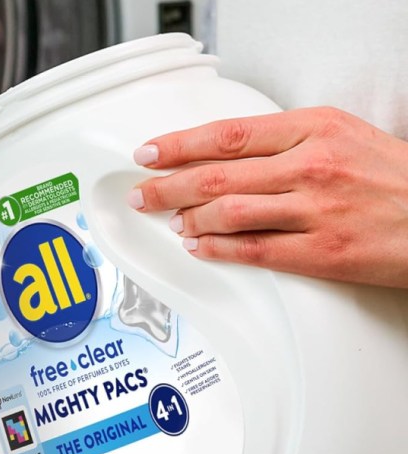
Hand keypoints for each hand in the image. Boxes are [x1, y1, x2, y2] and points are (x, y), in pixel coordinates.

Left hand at [127, 107, 407, 287]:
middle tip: (143, 194)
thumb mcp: (342, 135)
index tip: (150, 153)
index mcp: (315, 129)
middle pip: (218, 176)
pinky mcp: (323, 252)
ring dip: (189, 218)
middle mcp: (312, 166)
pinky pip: (253, 251)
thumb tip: (224, 154)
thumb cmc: (392, 176)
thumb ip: (284, 141)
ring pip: (229, 213)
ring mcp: (317, 211)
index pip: (228, 135)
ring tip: (171, 221)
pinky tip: (199, 246)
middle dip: (169, 186)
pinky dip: (217, 249)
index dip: (179, 145)